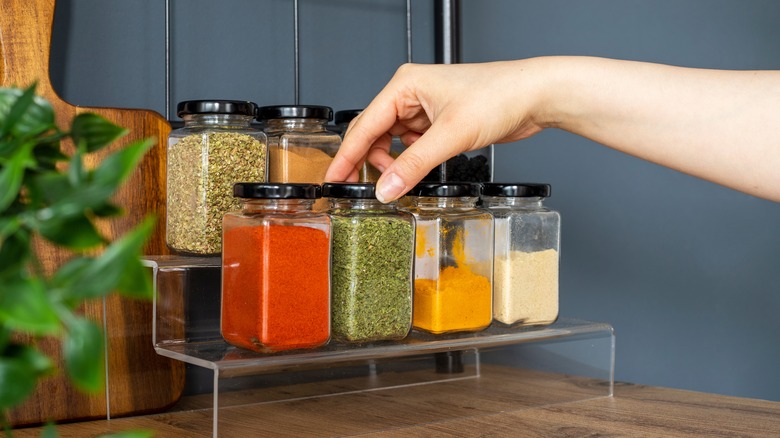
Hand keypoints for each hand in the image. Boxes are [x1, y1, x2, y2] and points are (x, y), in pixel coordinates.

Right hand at [324, 60, 550, 201]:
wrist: (535, 96)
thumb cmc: (498, 95)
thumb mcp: (450, 135)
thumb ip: (414, 165)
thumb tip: (385, 189)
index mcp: (404, 85)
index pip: (364, 125)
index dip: (346, 155)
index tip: (333, 178)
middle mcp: (410, 94)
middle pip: (374, 134)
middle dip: (369, 161)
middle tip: (361, 189)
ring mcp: (425, 109)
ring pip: (393, 143)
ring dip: (394, 164)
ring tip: (400, 180)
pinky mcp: (439, 123)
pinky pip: (413, 146)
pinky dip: (412, 161)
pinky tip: (419, 171)